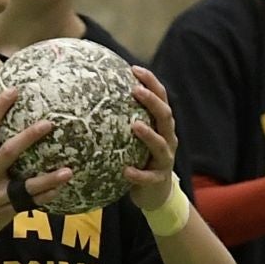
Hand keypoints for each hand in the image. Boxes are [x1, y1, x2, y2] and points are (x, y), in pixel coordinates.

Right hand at [0, 88, 70, 246]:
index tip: (13, 90)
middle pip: (9, 151)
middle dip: (29, 137)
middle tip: (50, 123)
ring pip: (26, 184)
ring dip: (49, 178)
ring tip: (68, 170)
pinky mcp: (5, 211)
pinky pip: (29, 203)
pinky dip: (45, 196)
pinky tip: (60, 189)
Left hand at [124, 68, 178, 212]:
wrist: (156, 194)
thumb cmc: (140, 160)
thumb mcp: (134, 139)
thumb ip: (124, 121)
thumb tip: (96, 98)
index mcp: (162, 126)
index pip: (161, 98)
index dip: (151, 82)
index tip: (134, 69)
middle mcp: (168, 139)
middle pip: (165, 116)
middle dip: (152, 101)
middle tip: (136, 90)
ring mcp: (165, 159)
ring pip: (160, 144)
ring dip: (148, 134)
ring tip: (134, 126)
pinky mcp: (159, 179)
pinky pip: (149, 176)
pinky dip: (139, 174)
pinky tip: (126, 171)